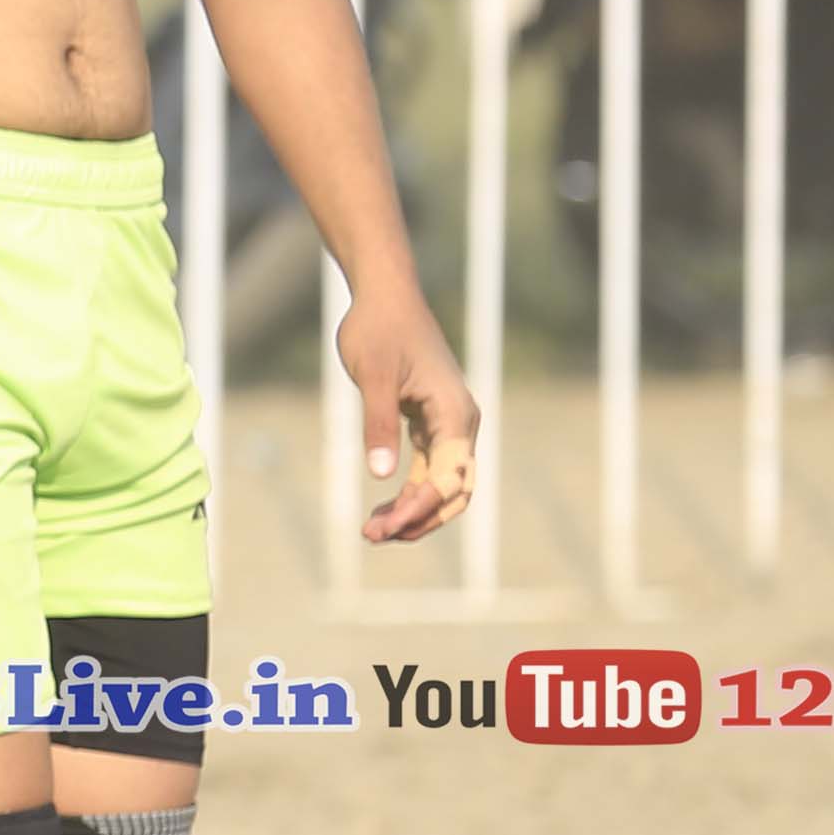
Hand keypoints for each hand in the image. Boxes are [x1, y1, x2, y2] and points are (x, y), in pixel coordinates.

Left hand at [339, 286, 478, 544]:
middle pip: (455, 491)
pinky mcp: (431, 423)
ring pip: (442, 484)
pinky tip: (382, 510)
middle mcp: (461, 424)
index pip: (449, 478)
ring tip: (372, 532)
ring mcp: (448, 425)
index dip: (419, 508)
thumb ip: (378, 425)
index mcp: (455, 414)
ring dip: (413, 510)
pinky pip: (429, 470)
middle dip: (420, 519)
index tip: (384, 528)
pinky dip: (409, 492)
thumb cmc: (378, 331)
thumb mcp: (373, 377)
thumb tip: (380, 475)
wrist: (385, 298)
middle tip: (374, 537)